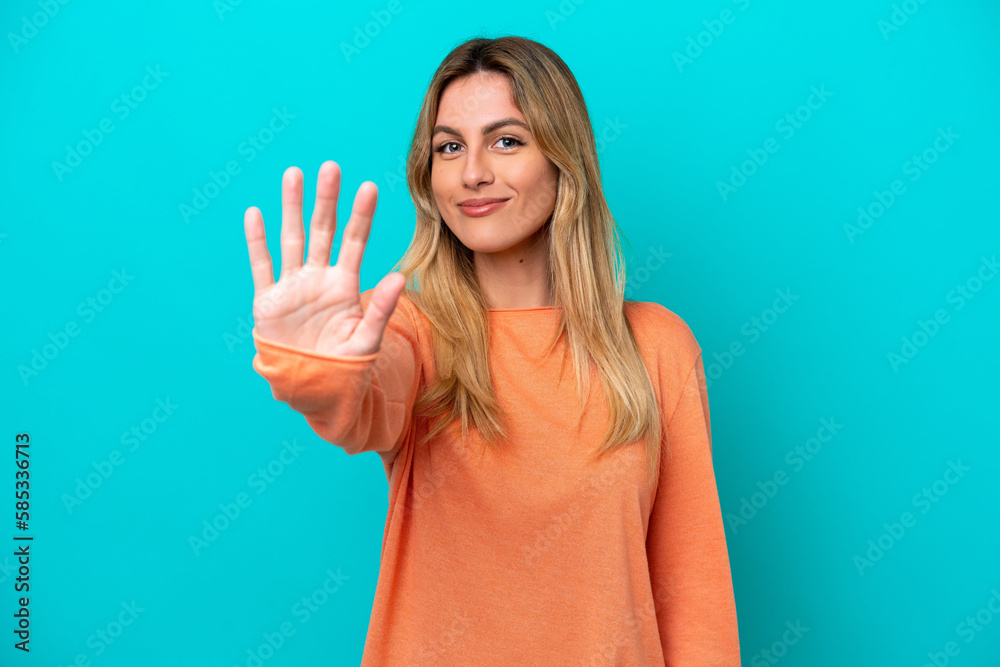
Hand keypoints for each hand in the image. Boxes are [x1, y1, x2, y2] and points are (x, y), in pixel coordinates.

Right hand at [243, 161, 405, 356]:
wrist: (314, 392)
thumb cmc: (345, 369)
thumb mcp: (368, 340)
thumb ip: (382, 309)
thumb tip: (402, 277)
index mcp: (345, 285)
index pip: (355, 242)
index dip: (361, 215)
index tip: (369, 186)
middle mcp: (318, 279)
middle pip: (322, 231)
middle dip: (326, 200)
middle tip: (330, 167)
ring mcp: (293, 287)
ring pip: (292, 239)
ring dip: (292, 208)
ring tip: (294, 174)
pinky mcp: (268, 302)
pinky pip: (262, 266)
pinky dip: (257, 241)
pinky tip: (256, 214)